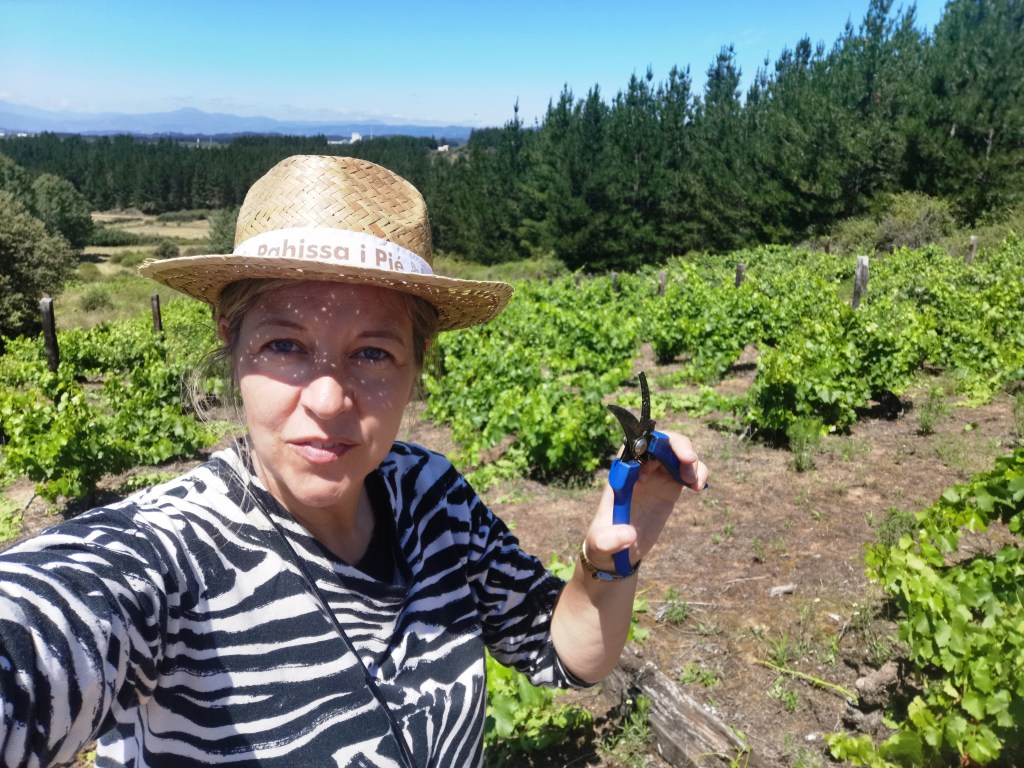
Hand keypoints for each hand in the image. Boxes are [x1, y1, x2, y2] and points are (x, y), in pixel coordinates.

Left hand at [584, 432, 707, 570]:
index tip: (654, 464)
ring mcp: (656, 476)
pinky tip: (699, 487)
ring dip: (690, 458)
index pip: (633, 445)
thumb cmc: (604, 542)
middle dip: (676, 444)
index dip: (647, 445)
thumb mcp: (602, 543)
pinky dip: (698, 472)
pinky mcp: (670, 486)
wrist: (617, 550)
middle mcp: (639, 470)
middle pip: (659, 441)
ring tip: (694, 482)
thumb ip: (611, 540)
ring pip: (676, 451)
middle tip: (688, 460)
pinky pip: (688, 469)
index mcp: (621, 474)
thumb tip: (628, 536)